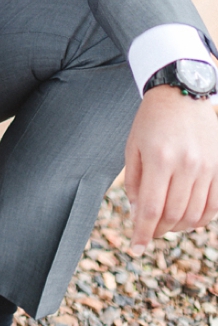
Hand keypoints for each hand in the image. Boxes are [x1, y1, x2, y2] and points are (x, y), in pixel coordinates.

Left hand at [125, 85, 217, 251]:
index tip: (136, 248)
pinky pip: (213, 207)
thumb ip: (135, 182)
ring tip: (166, 223)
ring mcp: (206, 167)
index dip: (143, 233)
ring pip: (194, 215)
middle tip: (149, 231)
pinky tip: (187, 218)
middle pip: (173, 215)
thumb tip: (139, 215)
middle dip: (158, 230)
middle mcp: (186, 164)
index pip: (152, 208)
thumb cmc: (151, 120)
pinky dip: (199, 219)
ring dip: (178, 227)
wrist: (180, 94)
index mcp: (159, 158)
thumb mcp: (133, 146)